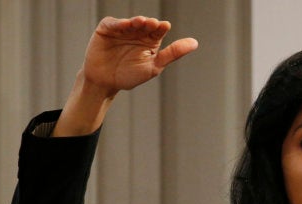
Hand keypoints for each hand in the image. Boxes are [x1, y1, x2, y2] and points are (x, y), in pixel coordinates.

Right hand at [52, 16, 196, 136]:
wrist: (105, 83)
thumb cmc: (130, 76)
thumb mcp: (154, 66)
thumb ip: (173, 53)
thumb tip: (195, 43)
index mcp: (150, 40)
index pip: (158, 30)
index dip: (161, 28)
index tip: (164, 26)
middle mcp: (137, 33)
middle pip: (145, 24)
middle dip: (149, 24)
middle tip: (154, 24)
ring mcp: (122, 30)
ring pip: (131, 22)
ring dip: (136, 22)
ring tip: (142, 22)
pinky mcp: (107, 29)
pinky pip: (113, 24)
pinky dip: (119, 23)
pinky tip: (126, 25)